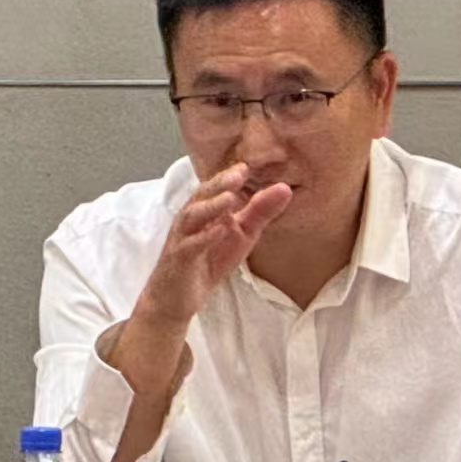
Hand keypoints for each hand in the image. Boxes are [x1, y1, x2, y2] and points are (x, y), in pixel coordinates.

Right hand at [135, 162, 292, 328]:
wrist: (175, 297)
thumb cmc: (207, 260)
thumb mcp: (241, 235)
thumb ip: (260, 212)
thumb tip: (285, 188)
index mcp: (205, 208)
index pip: (217, 186)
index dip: (230, 175)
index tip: (249, 164)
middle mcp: (192, 218)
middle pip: (202, 194)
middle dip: (220, 183)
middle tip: (240, 173)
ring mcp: (183, 238)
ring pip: (192, 215)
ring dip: (211, 206)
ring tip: (231, 198)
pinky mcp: (179, 259)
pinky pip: (190, 245)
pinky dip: (205, 237)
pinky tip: (220, 231)